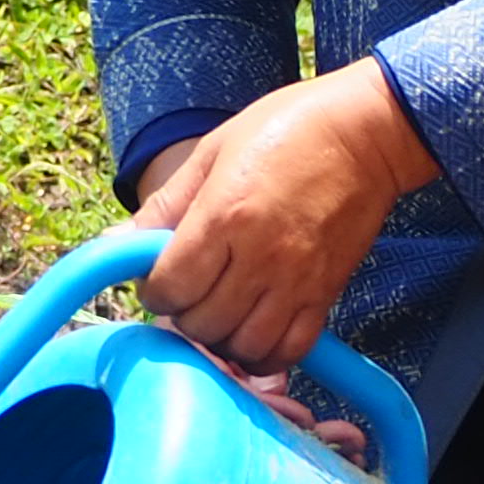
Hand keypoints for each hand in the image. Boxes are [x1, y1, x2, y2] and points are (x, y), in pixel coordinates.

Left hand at [132, 64, 439, 373]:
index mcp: (223, 215)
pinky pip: (289, 351)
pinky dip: (265, 354)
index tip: (162, 278)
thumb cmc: (288, 129)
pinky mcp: (326, 294)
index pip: (169, 287)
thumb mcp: (214, 151)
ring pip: (242, 347)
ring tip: (221, 313)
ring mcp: (296, 280)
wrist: (368, 134)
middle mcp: (259, 255)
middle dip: (184, 315)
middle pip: (201, 323)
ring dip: (222, 339)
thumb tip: (116, 240)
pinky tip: (254, 332)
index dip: (154, 291)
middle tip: (190, 295)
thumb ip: (166, 202)